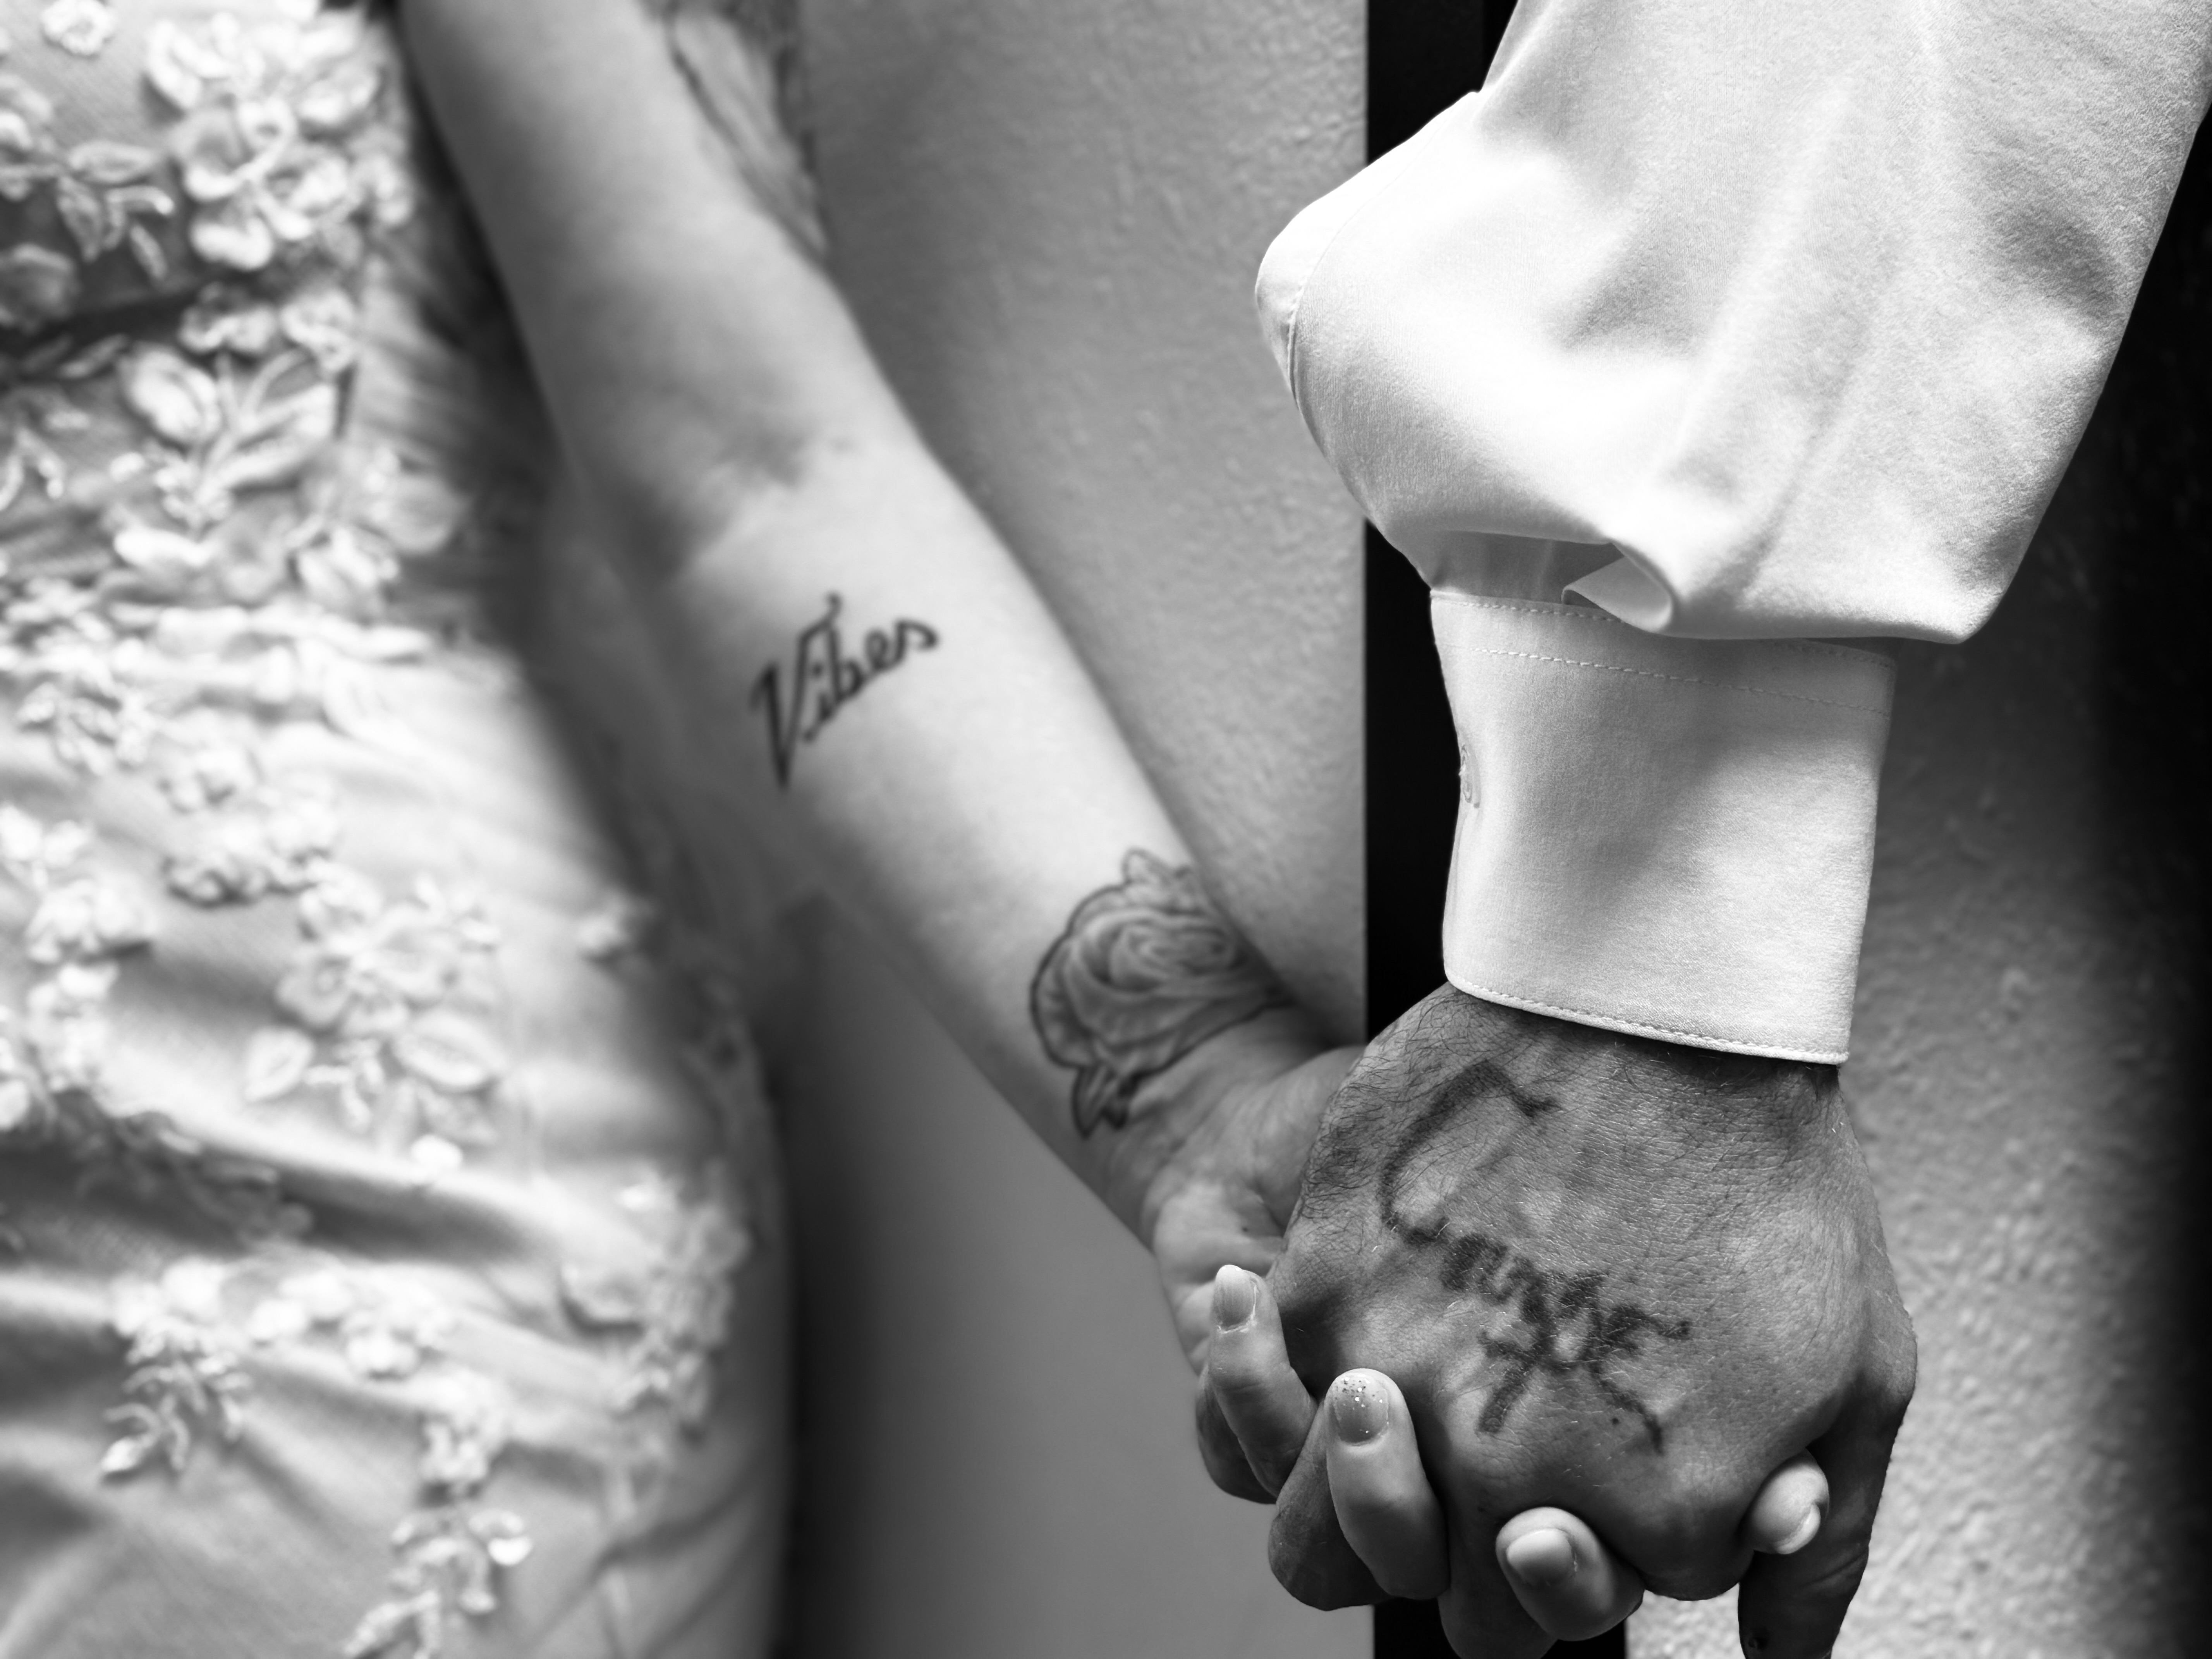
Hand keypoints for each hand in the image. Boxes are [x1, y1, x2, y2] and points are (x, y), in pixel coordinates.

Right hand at [1250, 987, 1914, 1657]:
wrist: (1661, 1003)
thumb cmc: (1775, 1183)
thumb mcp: (1856, 1379)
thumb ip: (1812, 1549)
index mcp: (1639, 1512)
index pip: (1542, 1615)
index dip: (1552, 1563)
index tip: (1553, 1498)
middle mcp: (1504, 1469)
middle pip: (1428, 1592)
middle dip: (1444, 1545)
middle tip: (1468, 1449)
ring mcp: (1401, 1377)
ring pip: (1315, 1520)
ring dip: (1339, 1480)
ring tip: (1374, 1396)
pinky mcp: (1327, 1280)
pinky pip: (1274, 1380)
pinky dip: (1272, 1365)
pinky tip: (1317, 1304)